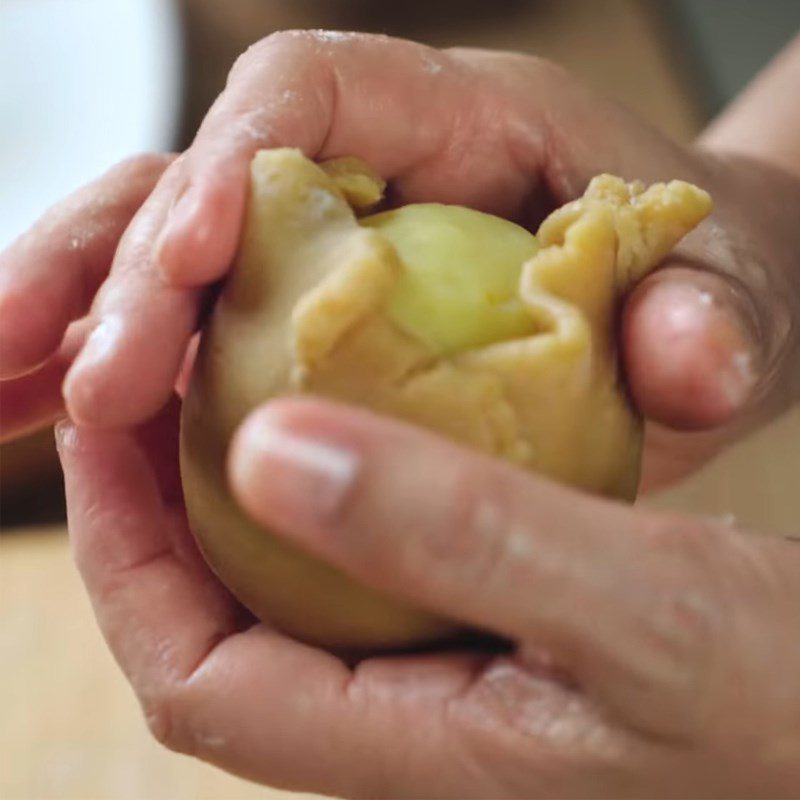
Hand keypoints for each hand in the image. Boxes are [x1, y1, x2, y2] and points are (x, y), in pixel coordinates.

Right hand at [5, 31, 796, 486]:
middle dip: (109, 267)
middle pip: (199, 178)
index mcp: (461, 123)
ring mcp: (330, 242)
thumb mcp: (736, 297)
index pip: (304, 103)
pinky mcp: (314, 313)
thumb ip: (714, 320)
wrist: (702, 303)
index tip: (171, 273)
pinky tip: (57, 424)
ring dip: (71, 319)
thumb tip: (688, 364)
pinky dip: (114, 374)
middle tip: (49, 377)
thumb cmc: (713, 277)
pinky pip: (195, 331)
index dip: (221, 173)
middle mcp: (372, 172)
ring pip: (163, 251)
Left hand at [58, 396, 799, 796]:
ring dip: (229, 492)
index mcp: (411, 749)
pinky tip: (339, 410)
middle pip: (214, 629)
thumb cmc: (780, 691)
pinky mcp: (476, 628)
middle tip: (139, 396)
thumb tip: (267, 453)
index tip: (106, 433)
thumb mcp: (636, 602)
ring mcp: (437, 675)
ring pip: (281, 589)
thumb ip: (457, 536)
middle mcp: (402, 723)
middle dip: (152, 517)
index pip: (195, 678)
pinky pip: (360, 556)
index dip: (122, 559)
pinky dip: (324, 481)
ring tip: (213, 386)